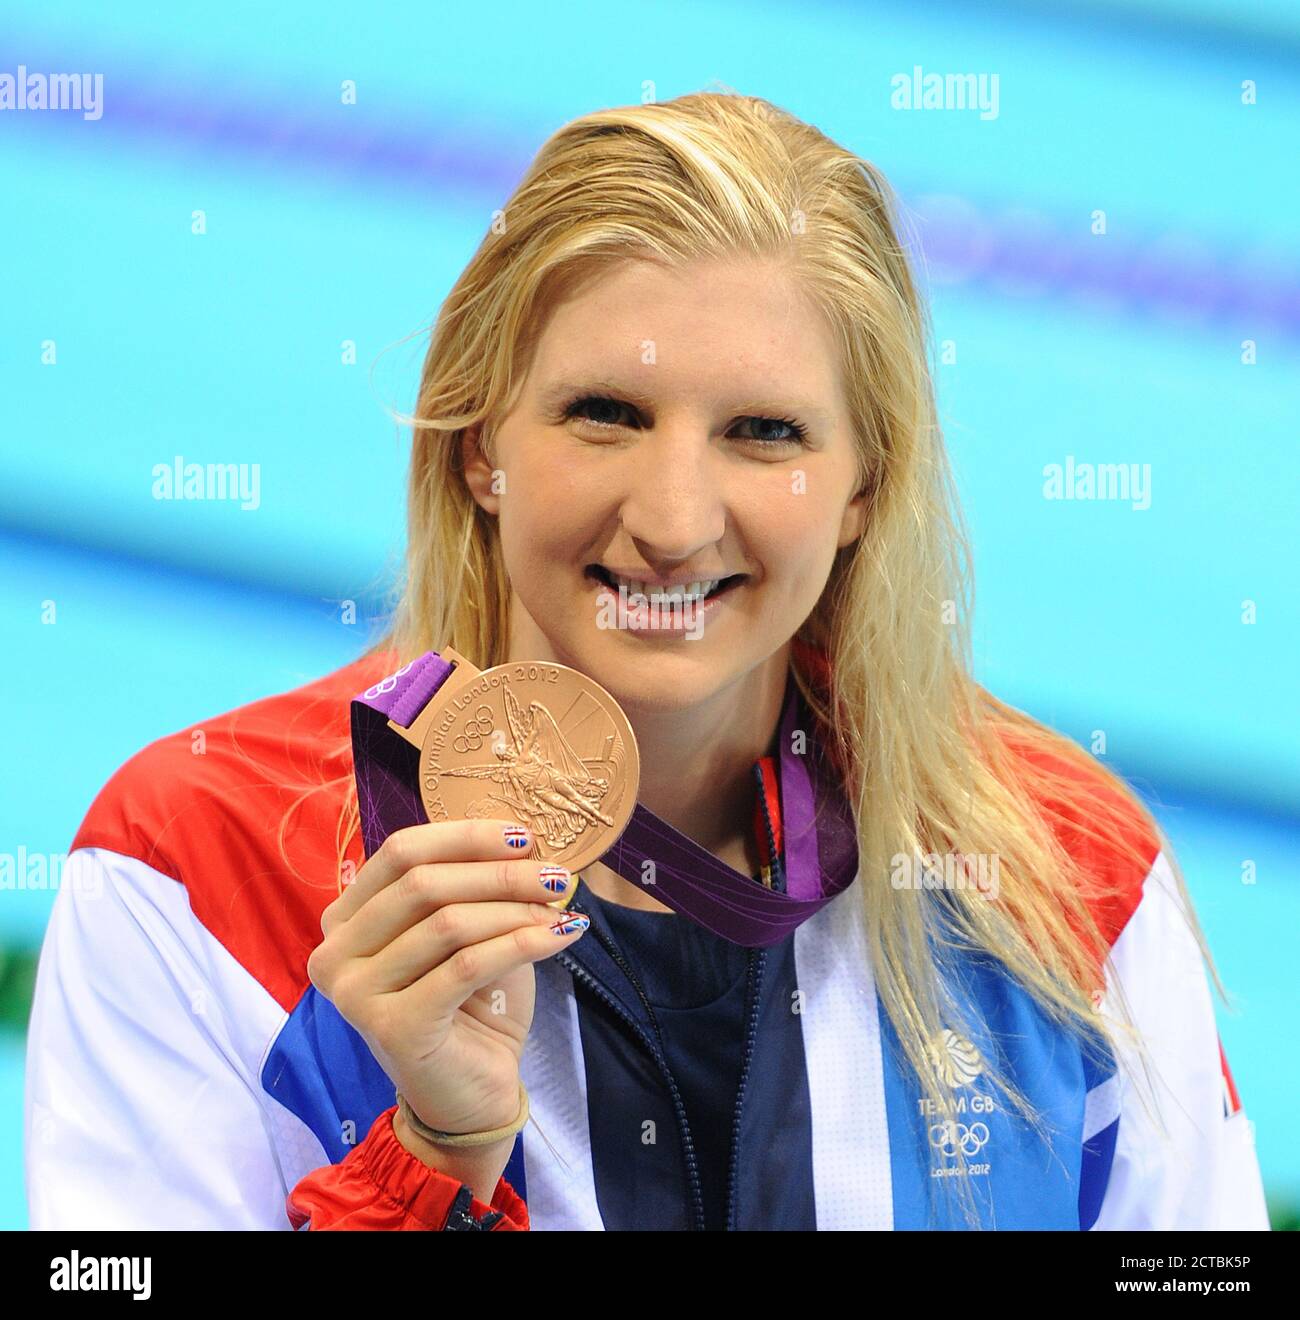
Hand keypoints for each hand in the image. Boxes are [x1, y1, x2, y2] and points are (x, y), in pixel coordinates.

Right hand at [308, 819, 586, 1142]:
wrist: (471, 1094)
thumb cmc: (471, 1006)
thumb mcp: (471, 931)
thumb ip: (477, 887)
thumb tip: (522, 843)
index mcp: (347, 918)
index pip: (400, 851)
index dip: (465, 837)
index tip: (524, 837)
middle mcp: (336, 953)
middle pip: (423, 883)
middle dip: (499, 872)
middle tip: (556, 874)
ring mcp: (355, 993)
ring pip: (447, 923)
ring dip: (515, 908)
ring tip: (559, 907)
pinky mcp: (392, 1027)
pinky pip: (465, 964)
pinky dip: (520, 943)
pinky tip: (559, 935)